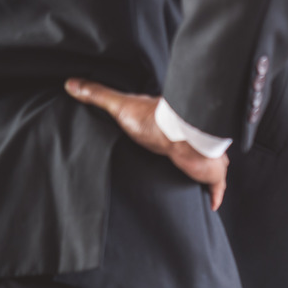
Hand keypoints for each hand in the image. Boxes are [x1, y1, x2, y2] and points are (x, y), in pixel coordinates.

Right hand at [65, 78, 227, 209]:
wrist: (182, 136)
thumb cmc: (154, 121)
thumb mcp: (120, 106)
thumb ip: (98, 95)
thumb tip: (71, 83)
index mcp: (171, 124)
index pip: (170, 131)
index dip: (167, 136)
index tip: (161, 143)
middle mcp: (191, 140)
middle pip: (191, 149)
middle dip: (188, 156)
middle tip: (180, 167)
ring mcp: (204, 157)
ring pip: (206, 166)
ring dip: (201, 172)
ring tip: (194, 182)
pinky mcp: (210, 173)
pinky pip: (216, 187)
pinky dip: (215, 195)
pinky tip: (212, 204)